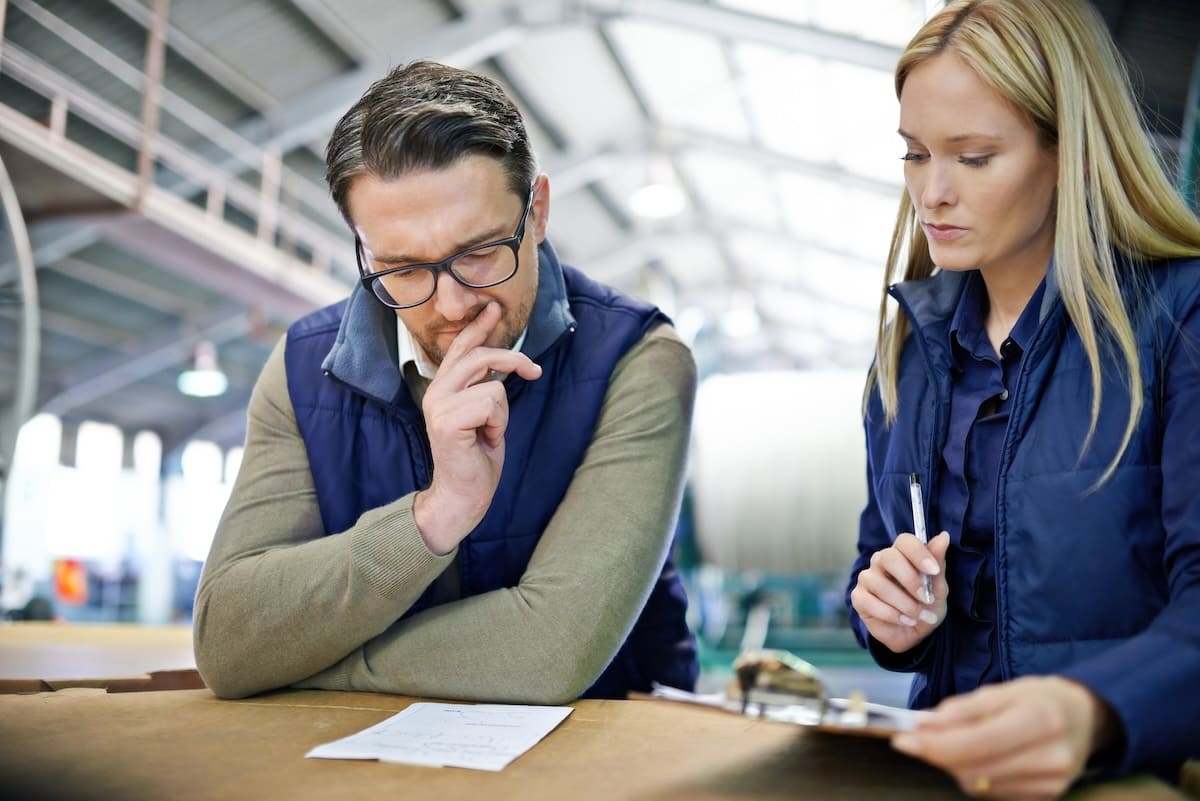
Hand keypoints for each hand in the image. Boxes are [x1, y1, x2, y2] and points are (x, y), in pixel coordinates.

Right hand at [413, 302, 541, 553]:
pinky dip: (498, 423)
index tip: (492, 309)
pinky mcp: (447, 420)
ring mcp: (438, 405)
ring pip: (491, 383)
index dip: (479, 328)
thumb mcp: (485, 414)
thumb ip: (485, 386)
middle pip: (479, 356)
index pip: (460, 348)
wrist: (463, 495)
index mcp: (443, 388)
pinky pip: (491, 402)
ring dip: (502, 410)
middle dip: (512, 361)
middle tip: (533, 372)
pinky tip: (486, 439)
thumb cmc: (476, 457)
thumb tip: (501, 360)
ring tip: (490, 430)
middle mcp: (435, 391)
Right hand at [850, 530, 948, 653]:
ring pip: (880, 584)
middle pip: (888, 557)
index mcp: (901, 554)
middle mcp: (881, 562)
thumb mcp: (938, 588)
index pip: (904, 541)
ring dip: (905, 604)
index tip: (934, 570)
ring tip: (919, 616)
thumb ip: (938, 563)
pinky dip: (892, 615)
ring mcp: (867, 579)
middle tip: (926, 598)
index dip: (918, 553)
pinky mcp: (858, 598)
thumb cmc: (926, 606)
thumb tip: (944, 537)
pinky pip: (870, 602)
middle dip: (910, 580)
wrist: (915, 634)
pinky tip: (906, 621)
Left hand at [892, 676, 1116, 800]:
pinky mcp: (1046, 799)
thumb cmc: (1040, 698)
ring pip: (979, 785)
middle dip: (937, 754)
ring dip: (953, 765)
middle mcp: (1050, 757)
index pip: (977, 743)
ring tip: (949, 743)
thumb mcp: (1003, 690)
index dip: (934, 744)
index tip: (902, 738)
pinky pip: (992, 794)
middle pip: (974, 769)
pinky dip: (974, 775)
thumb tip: (924, 726)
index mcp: (1040, 720)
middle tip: (914, 739)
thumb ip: (962, 709)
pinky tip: (975, 758)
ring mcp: (1051, 784)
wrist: (1085, 720)